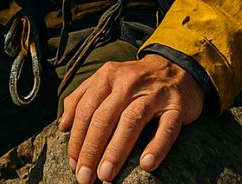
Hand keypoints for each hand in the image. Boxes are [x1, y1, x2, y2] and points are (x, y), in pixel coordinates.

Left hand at [59, 54, 204, 182]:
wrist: (177, 68)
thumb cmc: (135, 81)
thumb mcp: (106, 80)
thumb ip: (81, 98)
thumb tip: (63, 126)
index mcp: (107, 76)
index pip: (86, 109)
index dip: (77, 138)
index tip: (73, 163)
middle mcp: (128, 83)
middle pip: (104, 118)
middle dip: (91, 150)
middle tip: (84, 177)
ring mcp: (154, 94)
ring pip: (130, 122)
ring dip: (116, 151)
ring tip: (106, 174)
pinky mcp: (176, 107)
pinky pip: (166, 128)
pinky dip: (157, 147)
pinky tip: (146, 164)